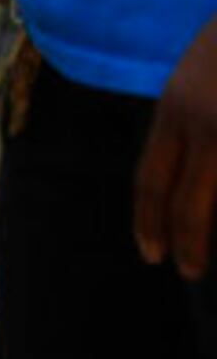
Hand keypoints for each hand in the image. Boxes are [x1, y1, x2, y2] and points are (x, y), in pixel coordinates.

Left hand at [140, 10, 216, 276]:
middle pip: (184, 199)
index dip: (149, 220)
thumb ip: (185, 122)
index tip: (151, 254)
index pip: (152, 177)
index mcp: (175, 111)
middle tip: (185, 273)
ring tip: (206, 262)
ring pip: (211, 198)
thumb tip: (178, 174)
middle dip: (183, 241)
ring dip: (210, 232)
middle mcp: (202, 123)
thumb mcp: (196, 85)